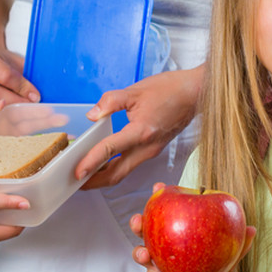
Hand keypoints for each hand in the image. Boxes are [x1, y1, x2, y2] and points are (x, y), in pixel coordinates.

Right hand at [0, 46, 37, 116]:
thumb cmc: (1, 62)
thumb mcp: (14, 61)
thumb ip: (25, 75)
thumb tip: (36, 95)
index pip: (5, 76)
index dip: (22, 88)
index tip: (35, 97)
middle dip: (16, 103)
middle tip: (30, 109)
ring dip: (5, 115)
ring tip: (20, 117)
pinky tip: (7, 121)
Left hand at [76, 66, 201, 188]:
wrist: (196, 93)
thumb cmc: (170, 89)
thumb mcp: (136, 90)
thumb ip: (110, 102)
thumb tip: (93, 115)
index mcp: (142, 131)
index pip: (111, 150)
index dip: (91, 162)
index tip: (77, 172)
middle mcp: (147, 147)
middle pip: (117, 174)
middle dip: (94, 182)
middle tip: (75, 182)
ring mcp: (151, 151)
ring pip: (124, 172)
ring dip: (104, 176)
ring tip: (85, 174)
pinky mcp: (153, 149)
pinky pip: (131, 164)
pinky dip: (115, 167)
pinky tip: (104, 161)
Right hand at [128, 184, 255, 271]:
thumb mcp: (226, 262)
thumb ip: (236, 246)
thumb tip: (251, 228)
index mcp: (178, 236)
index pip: (167, 214)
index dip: (160, 198)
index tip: (159, 186)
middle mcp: (164, 249)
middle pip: (146, 232)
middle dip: (139, 223)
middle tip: (139, 219)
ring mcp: (157, 267)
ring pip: (142, 257)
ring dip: (141, 254)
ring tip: (146, 255)